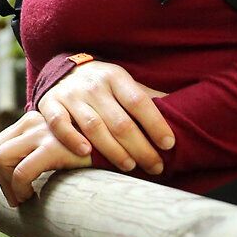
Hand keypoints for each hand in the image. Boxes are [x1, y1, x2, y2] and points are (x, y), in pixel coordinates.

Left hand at [0, 109, 100, 207]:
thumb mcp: (64, 145)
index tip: (16, 191)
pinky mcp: (54, 148)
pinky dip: (19, 190)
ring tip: (25, 200)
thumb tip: (17, 177)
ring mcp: (42, 132)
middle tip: (18, 199)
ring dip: (7, 186)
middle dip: (0, 181)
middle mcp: (34, 121)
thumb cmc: (96, 150)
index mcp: (33, 120)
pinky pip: (20, 173)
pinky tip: (34, 199)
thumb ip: (43, 151)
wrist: (128, 143)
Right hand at [38, 59, 175, 175]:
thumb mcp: (127, 84)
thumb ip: (150, 99)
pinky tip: (85, 154)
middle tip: (156, 166)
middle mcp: (93, 84)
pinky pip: (59, 124)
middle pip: (120, 121)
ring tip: (130, 166)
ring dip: (113, 150)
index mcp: (116, 77)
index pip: (139, 102)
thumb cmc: (104, 85)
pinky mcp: (49, 104)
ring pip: (94, 127)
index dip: (155, 124)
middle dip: (140, 147)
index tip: (169, 144)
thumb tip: (186, 114)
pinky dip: (71, 139)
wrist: (64, 70)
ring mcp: (70, 94)